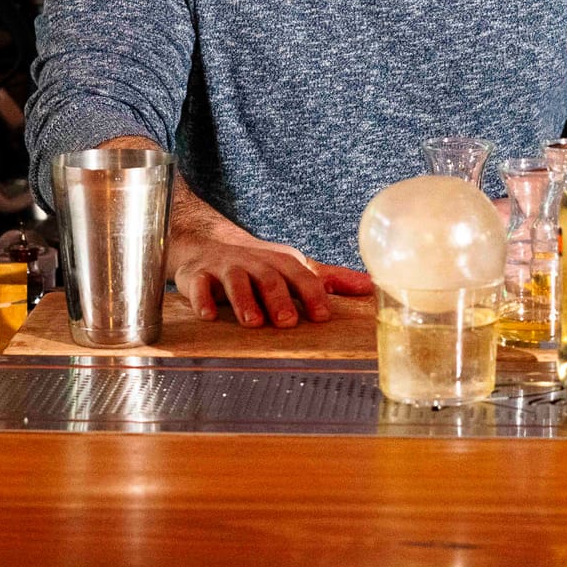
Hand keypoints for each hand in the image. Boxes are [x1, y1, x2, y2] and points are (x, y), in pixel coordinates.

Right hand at [170, 226, 374, 328]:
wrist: (206, 244)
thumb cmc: (258, 263)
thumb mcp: (293, 268)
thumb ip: (329, 279)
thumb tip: (370, 287)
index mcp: (281, 262)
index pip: (301, 275)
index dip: (313, 293)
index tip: (322, 315)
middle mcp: (255, 262)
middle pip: (269, 277)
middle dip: (279, 299)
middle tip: (287, 322)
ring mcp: (225, 267)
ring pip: (235, 280)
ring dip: (244, 300)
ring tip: (253, 322)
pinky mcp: (196, 275)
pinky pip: (197, 285)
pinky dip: (202, 299)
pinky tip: (208, 316)